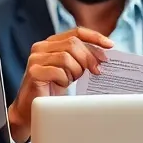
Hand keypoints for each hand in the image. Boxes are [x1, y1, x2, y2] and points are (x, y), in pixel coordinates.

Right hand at [7, 27, 112, 142]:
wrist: (32, 109)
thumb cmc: (52, 90)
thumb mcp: (71, 70)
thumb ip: (82, 59)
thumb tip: (103, 56)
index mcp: (51, 43)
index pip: (76, 32)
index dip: (94, 37)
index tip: (110, 45)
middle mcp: (41, 47)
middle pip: (73, 44)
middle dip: (88, 58)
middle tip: (96, 71)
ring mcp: (35, 59)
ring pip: (66, 57)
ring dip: (75, 70)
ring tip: (71, 80)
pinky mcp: (34, 72)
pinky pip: (58, 71)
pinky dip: (64, 79)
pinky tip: (60, 85)